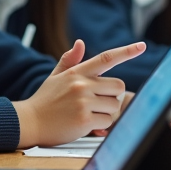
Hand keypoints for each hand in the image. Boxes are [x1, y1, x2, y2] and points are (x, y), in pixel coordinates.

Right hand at [15, 40, 144, 147]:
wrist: (28, 122)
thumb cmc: (44, 100)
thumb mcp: (55, 77)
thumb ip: (70, 60)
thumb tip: (80, 43)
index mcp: (76, 72)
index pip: (106, 58)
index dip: (126, 52)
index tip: (142, 46)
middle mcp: (81, 84)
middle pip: (118, 86)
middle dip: (113, 96)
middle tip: (98, 103)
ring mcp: (82, 102)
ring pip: (115, 105)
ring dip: (106, 113)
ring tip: (88, 114)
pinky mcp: (84, 120)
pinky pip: (107, 121)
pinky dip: (100, 126)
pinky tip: (85, 124)